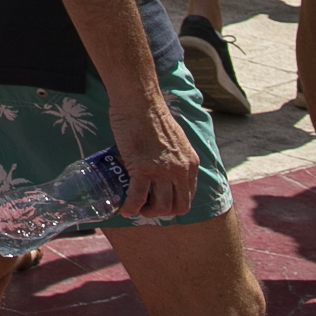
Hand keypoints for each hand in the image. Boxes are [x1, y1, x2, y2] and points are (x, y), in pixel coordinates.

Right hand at [106, 81, 199, 221]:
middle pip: (178, 206)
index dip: (173, 203)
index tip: (160, 201)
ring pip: (160, 206)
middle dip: (162, 212)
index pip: (188, 196)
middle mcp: (180, 171)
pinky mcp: (142, 168)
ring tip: (137, 207)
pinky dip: (132, 207)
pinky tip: (125, 209)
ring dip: (148, 212)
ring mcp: (162, 171)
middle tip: (148, 207)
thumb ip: (175, 156)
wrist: (140, 103)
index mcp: (190, 164)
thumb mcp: (176, 139)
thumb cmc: (152, 115)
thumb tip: (164, 165)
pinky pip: (138, 197)